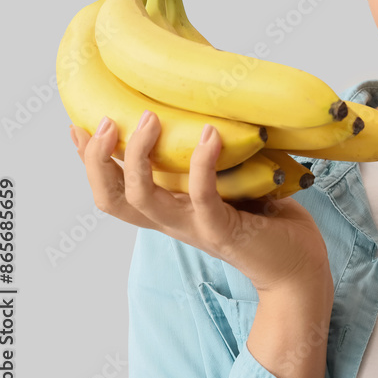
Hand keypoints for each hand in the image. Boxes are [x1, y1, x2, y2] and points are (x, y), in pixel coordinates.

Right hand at [70, 111, 331, 296]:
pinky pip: (202, 196)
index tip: (79, 125)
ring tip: (150, 118)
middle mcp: (174, 221)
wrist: (299, 267)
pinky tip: (209, 134)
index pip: (115, 191)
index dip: (91, 163)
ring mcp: (195, 228)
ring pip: (143, 199)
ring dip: (140, 156)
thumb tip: (206, 110)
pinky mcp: (224, 231)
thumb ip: (211, 160)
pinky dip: (201, 163)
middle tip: (107, 119)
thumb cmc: (269, 221)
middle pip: (112, 199)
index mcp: (169, 210)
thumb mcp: (231, 183)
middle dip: (98, 159)